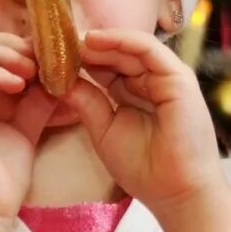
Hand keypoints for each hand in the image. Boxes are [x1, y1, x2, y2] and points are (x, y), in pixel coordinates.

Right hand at [0, 32, 60, 223]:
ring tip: (33, 70)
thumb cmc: (0, 178)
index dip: (8, 47)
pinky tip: (19, 85)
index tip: (41, 55)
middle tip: (40, 57)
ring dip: (4, 56)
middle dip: (7, 45)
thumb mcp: (22, 126)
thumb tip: (57, 72)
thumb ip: (34, 98)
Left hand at [64, 29, 224, 215]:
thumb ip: (86, 102)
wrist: (176, 192)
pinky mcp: (178, 77)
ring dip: (102, 41)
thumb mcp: (104, 130)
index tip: (52, 56)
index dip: (82, 61)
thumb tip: (60, 79)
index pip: (108, 68)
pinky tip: (95, 40)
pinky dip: (121, 40)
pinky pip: (148, 49)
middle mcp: (153, 82)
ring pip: (132, 48)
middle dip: (89, 48)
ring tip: (71, 39)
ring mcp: (168, 77)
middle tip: (57, 41)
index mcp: (136, 95)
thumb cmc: (143, 169)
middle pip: (118, 55)